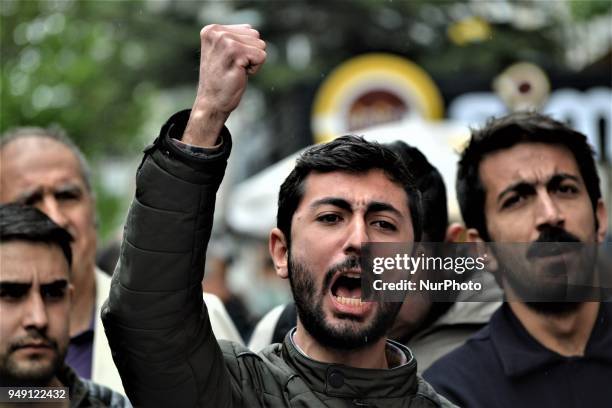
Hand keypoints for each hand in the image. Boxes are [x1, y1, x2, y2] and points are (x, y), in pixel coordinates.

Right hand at [183, 24, 265, 146]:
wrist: (212, 102)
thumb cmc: (221, 80)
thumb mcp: (224, 53)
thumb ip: (234, 37)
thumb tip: (251, 29)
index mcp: (212, 30)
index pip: (248, 30)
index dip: (245, 49)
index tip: (229, 61)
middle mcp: (217, 32)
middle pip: (255, 35)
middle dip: (250, 54)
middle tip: (233, 67)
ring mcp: (225, 41)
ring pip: (260, 45)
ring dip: (253, 61)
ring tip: (236, 70)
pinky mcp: (235, 52)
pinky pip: (261, 56)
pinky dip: (255, 69)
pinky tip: (240, 74)